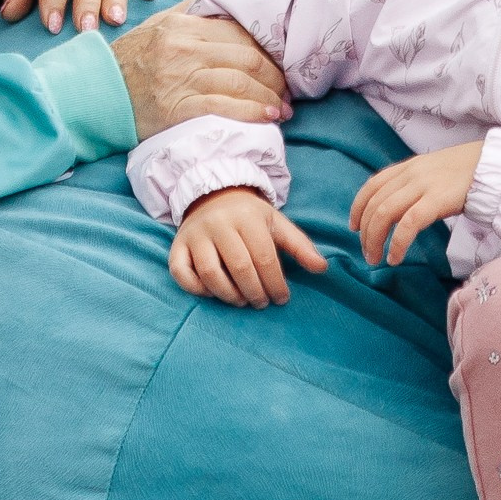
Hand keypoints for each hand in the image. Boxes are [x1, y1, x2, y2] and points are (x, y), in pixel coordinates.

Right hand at [110, 5, 289, 135]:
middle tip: (289, 92)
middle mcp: (184, 48)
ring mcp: (180, 78)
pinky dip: (252, 112)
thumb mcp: (156, 26)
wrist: (94, 94)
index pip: (239, 34)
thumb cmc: (129, 62)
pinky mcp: (176, 107)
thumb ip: (189, 12)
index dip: (267, 52)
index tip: (280, 67)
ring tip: (283, 108)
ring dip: (269, 97)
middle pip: (246, 58)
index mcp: (183, 26)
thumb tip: (220, 4)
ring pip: (240, 82)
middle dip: (275, 77)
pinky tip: (267, 117)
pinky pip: (224, 107)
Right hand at [169, 187, 328, 307]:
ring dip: (228, 294)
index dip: (275, 283)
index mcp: (247, 216)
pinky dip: (196, 289)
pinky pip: (181, 272)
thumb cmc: (250, 218)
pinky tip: (214, 294)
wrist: (212, 196)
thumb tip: (322, 268)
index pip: (264, 257)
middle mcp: (219, 223)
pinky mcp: (177, 246)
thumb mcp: (276, 224)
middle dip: (255, 291)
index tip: (282, 298)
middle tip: (262, 303)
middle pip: (239, 266)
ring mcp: (195, 235)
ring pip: (209, 272)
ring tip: (242, 301)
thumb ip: (300, 246)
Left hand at [348, 140, 487, 266]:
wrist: (494, 166)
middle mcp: (411, 174)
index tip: (353, 226)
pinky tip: (395, 257)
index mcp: (408, 167)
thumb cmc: (467, 173)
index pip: (372, 185)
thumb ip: (415, 185)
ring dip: (375, 240)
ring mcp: (422, 186)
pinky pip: (408, 224)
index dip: (358, 207)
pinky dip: (397, 243)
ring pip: (385, 214)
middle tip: (366, 252)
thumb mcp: (434, 173)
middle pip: (375, 203)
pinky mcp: (436, 200)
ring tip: (375, 259)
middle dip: (365, 231)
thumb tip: (400, 208)